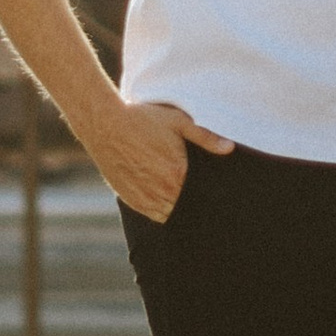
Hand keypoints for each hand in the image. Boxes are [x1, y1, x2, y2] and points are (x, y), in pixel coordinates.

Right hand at [92, 96, 232, 225]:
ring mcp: (146, 198)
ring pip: (171, 214)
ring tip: (187, 201)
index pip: (202, 194)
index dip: (210, 195)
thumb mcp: (178, 122)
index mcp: (178, 173)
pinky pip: (154, 215)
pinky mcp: (131, 200)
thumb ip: (206, 137)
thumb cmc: (142, 119)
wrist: (105, 125)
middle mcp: (163, 190)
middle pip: (188, 207)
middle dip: (196, 202)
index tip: (218, 195)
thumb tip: (229, 148)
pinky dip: (164, 212)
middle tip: (205, 199)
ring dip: (180, 209)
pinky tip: (169, 202)